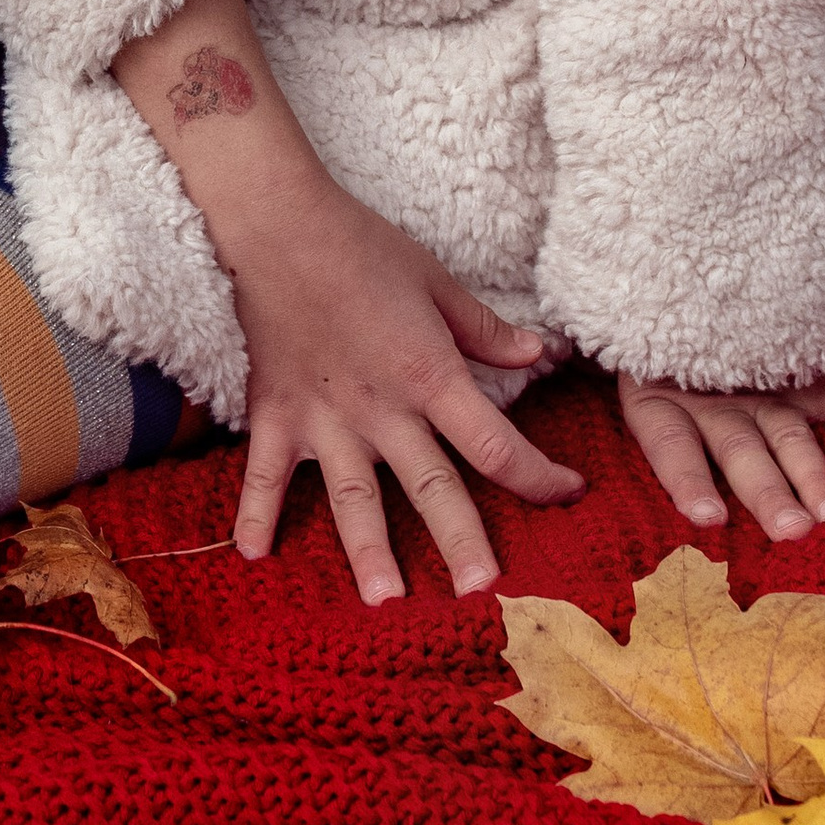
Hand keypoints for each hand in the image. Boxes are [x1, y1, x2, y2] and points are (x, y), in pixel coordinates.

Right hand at [112, 0, 584, 604]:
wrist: (279, 223)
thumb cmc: (363, 246)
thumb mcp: (437, 282)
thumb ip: (488, 331)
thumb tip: (545, 357)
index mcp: (430, 375)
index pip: (497, 443)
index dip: (540, 474)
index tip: (569, 491)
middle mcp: (382, 409)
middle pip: (432, 486)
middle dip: (462, 541)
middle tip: (484, 595)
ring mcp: (326, 418)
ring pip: (354, 496)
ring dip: (369, 550)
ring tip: (384, 602)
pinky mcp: (276, 414)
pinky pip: (265, 473)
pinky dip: (256, 512)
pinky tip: (254, 554)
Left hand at [617, 369, 824, 535]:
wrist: (678, 275)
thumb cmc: (655, 361)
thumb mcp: (637, 392)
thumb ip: (652, 446)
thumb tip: (641, 498)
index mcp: (664, 406)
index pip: (672, 446)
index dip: (689, 480)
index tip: (708, 519)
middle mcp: (714, 399)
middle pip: (740, 450)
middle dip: (766, 494)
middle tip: (792, 533)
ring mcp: (761, 383)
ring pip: (786, 433)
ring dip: (811, 473)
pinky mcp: (800, 368)